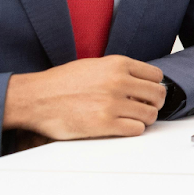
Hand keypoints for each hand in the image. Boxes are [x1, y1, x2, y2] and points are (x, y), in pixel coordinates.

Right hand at [2, 56, 166, 140]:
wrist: (35, 98)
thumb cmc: (61, 83)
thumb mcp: (95, 65)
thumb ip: (119, 71)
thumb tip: (141, 82)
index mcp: (118, 64)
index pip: (156, 76)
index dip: (154, 86)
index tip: (147, 94)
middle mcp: (118, 81)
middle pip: (158, 95)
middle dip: (154, 103)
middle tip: (145, 108)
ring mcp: (112, 103)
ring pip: (150, 114)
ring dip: (144, 119)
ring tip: (133, 119)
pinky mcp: (104, 124)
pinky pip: (136, 129)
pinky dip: (134, 130)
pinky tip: (123, 127)